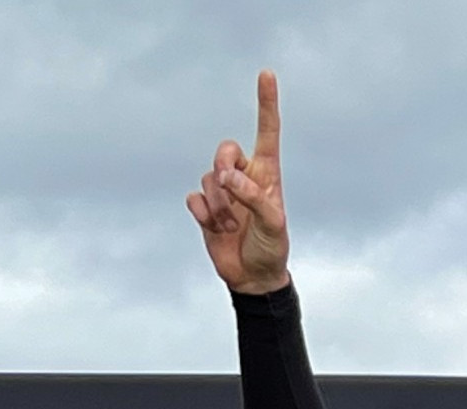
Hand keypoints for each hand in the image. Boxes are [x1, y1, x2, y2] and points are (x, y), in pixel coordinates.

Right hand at [188, 70, 290, 294]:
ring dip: (219, 204)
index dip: (266, 103)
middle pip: (225, 149)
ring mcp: (223, 192)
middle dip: (224, 167)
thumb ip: (254, 196)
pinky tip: (215, 227)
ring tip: (232, 225)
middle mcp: (244, 176)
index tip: (266, 74)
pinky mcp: (205, 208)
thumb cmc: (272, 247)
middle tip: (231, 190)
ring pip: (208, 178)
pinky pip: (193, 197)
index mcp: (267, 173)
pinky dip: (202, 212)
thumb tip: (226, 176)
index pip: (267, 131)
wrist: (253, 276)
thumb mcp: (273, 223)